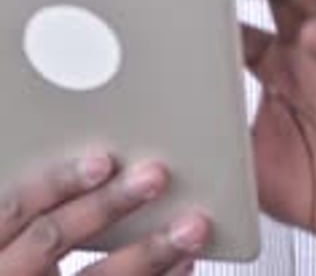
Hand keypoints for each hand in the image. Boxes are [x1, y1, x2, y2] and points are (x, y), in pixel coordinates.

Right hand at [0, 151, 209, 275]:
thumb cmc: (19, 258)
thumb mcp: (12, 230)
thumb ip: (38, 203)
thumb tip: (103, 156)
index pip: (18, 207)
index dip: (58, 182)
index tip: (102, 160)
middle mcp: (9, 274)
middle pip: (53, 239)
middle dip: (106, 206)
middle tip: (156, 175)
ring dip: (148, 253)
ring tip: (192, 225)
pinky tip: (184, 264)